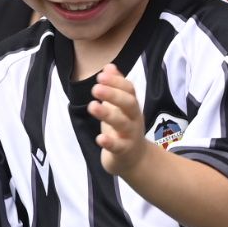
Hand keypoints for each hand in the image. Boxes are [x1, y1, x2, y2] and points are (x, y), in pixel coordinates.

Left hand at [90, 64, 147, 178]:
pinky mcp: (124, 151)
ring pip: (122, 123)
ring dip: (108, 114)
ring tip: (92, 106)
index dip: (116, 82)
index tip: (101, 75)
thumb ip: (116, 87)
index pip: (129, 90)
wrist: (135, 160)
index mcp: (132, 106)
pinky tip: (100, 138)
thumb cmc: (124, 129)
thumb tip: (109, 66)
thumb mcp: (120, 107)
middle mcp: (134, 118)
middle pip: (129, 103)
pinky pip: (118, 147)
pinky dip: (110, 142)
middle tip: (95, 88)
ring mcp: (130, 135)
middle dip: (113, 94)